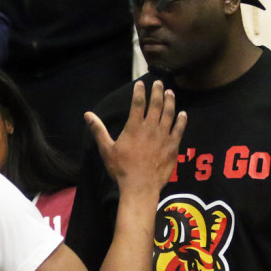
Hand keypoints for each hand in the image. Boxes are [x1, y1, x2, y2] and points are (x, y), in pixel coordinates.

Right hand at [86, 79, 186, 196]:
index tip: (140, 83)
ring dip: (170, 101)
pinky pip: (179, 129)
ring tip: (170, 92)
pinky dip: (182, 120)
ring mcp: (164, 136)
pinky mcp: (173, 146)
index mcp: (134, 127)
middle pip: (156, 104)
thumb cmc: (122, 169)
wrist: (140, 186)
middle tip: (159, 83)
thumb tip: (87, 115)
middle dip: (157, 91)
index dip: (139, 91)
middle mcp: (150, 128)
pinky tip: (183, 113)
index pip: (138, 103)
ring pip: (169, 113)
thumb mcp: (106, 149)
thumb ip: (99, 130)